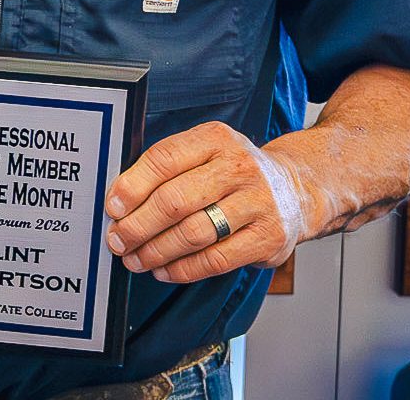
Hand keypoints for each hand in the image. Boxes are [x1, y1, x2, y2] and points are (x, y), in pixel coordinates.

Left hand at [104, 121, 311, 283]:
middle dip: (138, 225)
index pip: (164, 159)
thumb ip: (167, 167)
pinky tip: (164, 270)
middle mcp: (239, 168)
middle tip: (118, 240)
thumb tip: (119, 200)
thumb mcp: (206, 152)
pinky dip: (183, 269)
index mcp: (216, 139)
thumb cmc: (234, 174)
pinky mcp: (268, 238)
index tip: (113, 208)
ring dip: (156, 251)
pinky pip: (216, 260)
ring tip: (136, 258)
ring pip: (193, 233)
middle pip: (175, 200)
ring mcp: (258, 203)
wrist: (297, 190)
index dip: (132, 186)